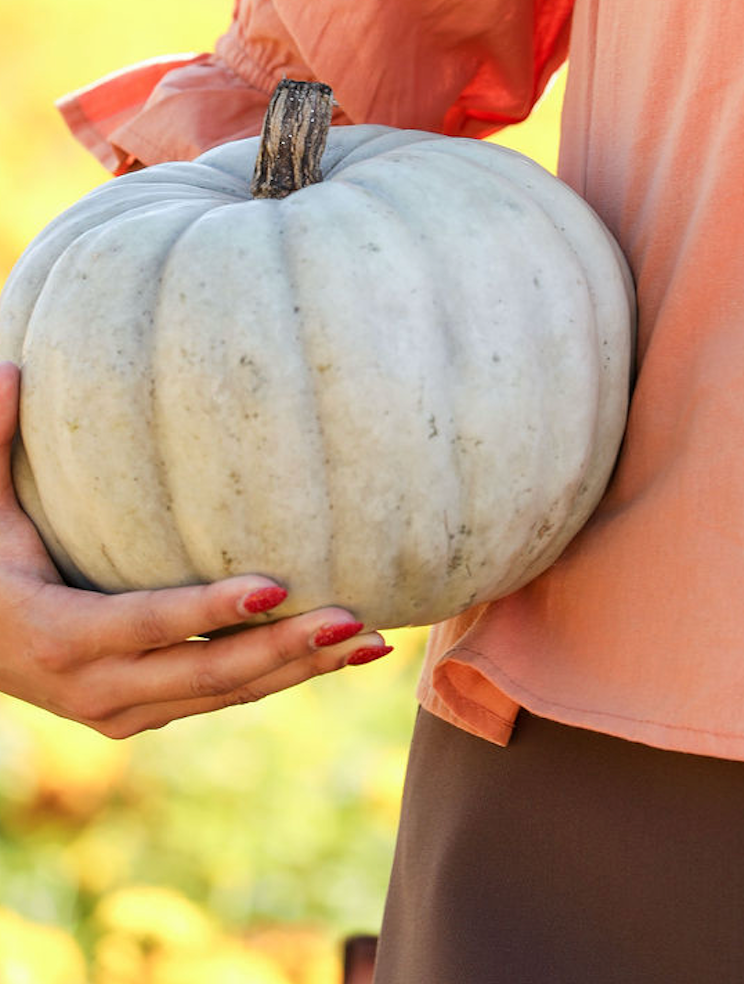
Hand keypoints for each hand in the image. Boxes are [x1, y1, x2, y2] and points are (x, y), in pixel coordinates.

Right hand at [0, 361, 390, 737]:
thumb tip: (10, 367)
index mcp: (60, 635)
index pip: (150, 623)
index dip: (211, 608)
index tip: (276, 586)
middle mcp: (94, 688)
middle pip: (205, 673)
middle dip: (283, 650)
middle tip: (354, 620)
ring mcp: (119, 711)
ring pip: (222, 695)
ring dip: (298, 670)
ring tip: (370, 640)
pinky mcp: (139, 716)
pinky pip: (216, 700)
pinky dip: (275, 680)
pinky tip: (332, 655)